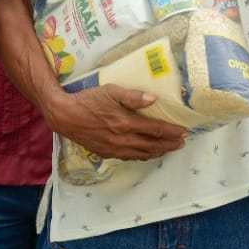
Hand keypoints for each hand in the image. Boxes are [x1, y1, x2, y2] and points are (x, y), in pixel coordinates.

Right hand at [44, 84, 186, 160]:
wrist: (65, 116)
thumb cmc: (88, 100)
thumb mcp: (110, 90)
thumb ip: (132, 96)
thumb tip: (153, 99)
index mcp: (126, 122)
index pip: (155, 129)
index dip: (172, 131)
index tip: (184, 131)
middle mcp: (123, 139)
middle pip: (153, 145)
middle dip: (170, 144)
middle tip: (182, 142)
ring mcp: (115, 149)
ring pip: (143, 154)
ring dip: (159, 152)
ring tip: (170, 149)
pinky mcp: (107, 153)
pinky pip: (130, 157)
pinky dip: (143, 156)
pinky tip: (148, 153)